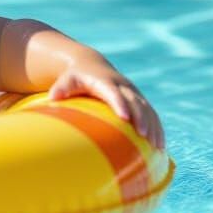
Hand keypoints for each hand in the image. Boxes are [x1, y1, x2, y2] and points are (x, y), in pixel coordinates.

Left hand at [48, 60, 164, 149]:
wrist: (91, 66)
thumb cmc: (76, 77)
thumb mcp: (67, 80)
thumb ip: (62, 88)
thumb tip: (53, 98)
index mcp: (106, 82)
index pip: (114, 93)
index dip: (120, 104)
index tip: (125, 117)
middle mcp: (123, 86)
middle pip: (135, 102)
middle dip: (142, 118)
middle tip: (144, 136)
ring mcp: (133, 93)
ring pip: (147, 109)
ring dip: (153, 126)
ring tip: (157, 146)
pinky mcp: (138, 100)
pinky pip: (151, 114)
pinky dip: (157, 128)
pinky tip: (159, 146)